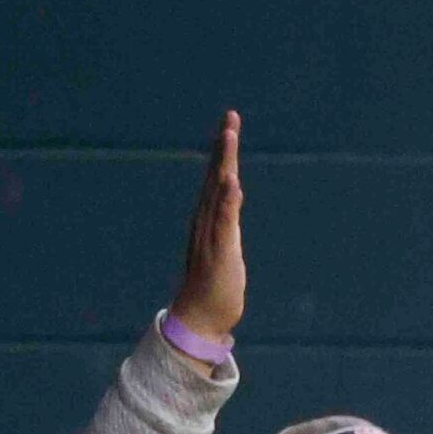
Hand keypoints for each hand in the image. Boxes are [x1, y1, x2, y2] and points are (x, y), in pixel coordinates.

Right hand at [168, 110, 244, 352]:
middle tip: (230, 117)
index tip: (230, 124)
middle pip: (216, 176)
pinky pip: (223, 221)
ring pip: (218, 192)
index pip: (219, 179)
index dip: (224, 152)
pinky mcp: (219, 251)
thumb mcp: (228, 245)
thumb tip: (231, 198)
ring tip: (229, 136)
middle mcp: (206, 221)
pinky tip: (231, 181)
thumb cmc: (215, 285)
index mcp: (210, 219)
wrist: (201, 317)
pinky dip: (227, 200)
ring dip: (224, 164)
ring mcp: (210, 234)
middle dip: (224, 147)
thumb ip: (227, 221)